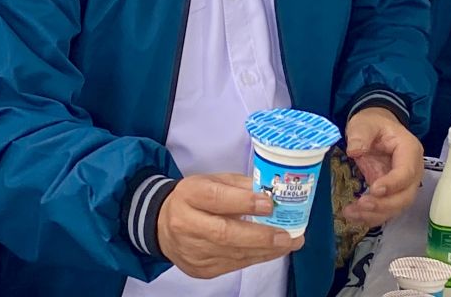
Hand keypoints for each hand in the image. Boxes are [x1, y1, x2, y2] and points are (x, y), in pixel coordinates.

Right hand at [157, 173, 302, 279]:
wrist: (162, 225)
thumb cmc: (195, 198)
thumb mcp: (212, 180)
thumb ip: (240, 185)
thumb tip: (271, 191)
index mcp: (189, 194)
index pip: (216, 199)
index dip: (244, 203)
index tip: (270, 204)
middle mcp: (186, 224)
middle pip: (224, 233)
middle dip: (260, 236)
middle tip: (287, 235)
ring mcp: (191, 251)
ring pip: (232, 254)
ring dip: (265, 250)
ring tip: (288, 243)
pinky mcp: (199, 269)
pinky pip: (232, 265)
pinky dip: (255, 258)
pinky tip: (271, 251)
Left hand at [341, 107, 422, 225]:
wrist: (375, 129)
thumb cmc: (372, 124)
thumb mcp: (364, 123)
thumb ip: (360, 135)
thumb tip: (354, 151)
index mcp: (409, 150)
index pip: (407, 172)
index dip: (392, 184)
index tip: (373, 189)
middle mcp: (412, 170)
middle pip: (406, 195)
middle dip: (384, 205)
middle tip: (361, 205)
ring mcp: (403, 184)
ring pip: (397, 207)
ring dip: (375, 214)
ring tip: (351, 213)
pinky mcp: (392, 193)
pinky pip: (387, 210)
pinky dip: (372, 217)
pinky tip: (353, 216)